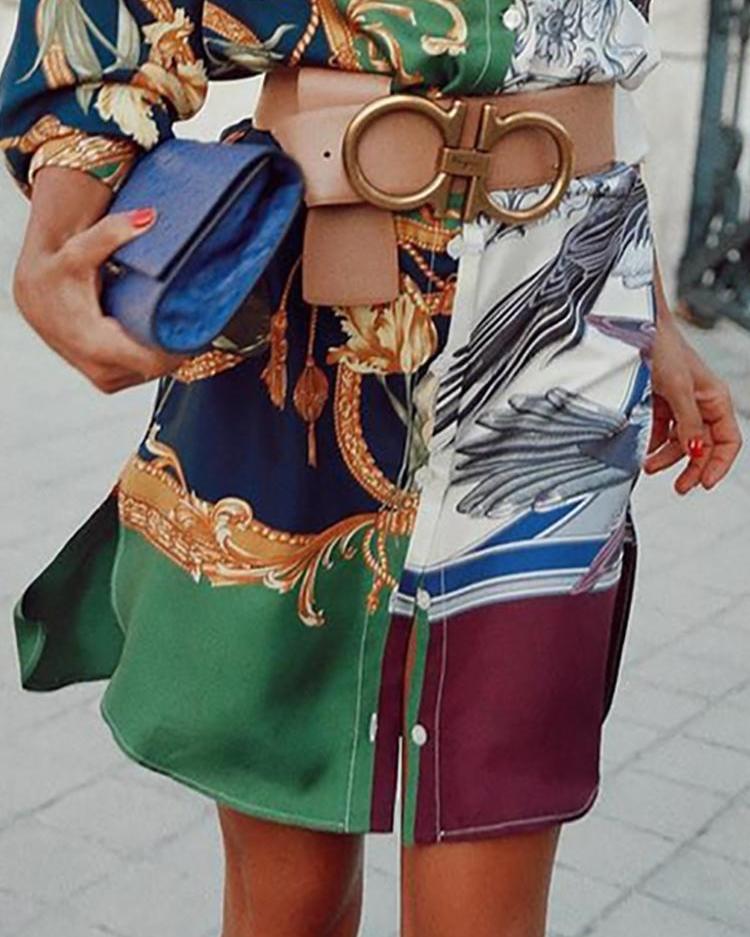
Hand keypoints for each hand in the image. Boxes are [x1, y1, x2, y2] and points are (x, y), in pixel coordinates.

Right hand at [14, 167, 185, 393]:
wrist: (35, 293)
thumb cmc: (57, 271)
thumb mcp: (80, 249)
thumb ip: (113, 232)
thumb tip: (147, 218)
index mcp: (93, 343)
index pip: (150, 361)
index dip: (177, 349)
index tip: (198, 329)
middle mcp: (98, 368)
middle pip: (155, 371)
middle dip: (177, 350)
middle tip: (198, 324)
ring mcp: (101, 378)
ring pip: (149, 376)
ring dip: (167, 357)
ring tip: (185, 330)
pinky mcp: (104, 381)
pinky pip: (139, 377)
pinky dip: (153, 362)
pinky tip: (164, 341)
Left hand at [644, 281, 742, 493]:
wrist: (634, 327)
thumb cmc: (662, 346)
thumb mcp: (678, 388)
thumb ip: (688, 422)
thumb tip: (695, 450)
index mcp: (715, 398)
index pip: (727, 440)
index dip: (718, 464)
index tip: (703, 482)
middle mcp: (700, 402)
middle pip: (703, 445)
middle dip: (691, 467)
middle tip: (680, 486)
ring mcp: (678, 403)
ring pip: (679, 440)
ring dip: (666, 457)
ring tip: (650, 467)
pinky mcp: (658, 401)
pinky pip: (660, 429)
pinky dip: (653, 442)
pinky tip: (644, 450)